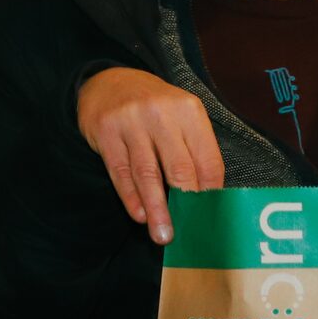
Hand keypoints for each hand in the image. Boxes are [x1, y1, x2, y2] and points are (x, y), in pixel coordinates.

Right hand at [76, 67, 222, 244]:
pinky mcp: (106, 131)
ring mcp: (131, 121)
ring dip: (157, 209)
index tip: (210, 218)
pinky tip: (139, 215)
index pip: (207, 159)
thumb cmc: (154, 109)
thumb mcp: (180, 117)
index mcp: (188, 110)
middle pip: (179, 168)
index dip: (210, 193)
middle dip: (185, 205)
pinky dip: (130, 197)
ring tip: (162, 235)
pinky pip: (121, 172)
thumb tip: (206, 200)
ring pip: (147, 174)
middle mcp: (161, 112)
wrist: (109, 83)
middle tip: (188, 233)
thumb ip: (193, 151)